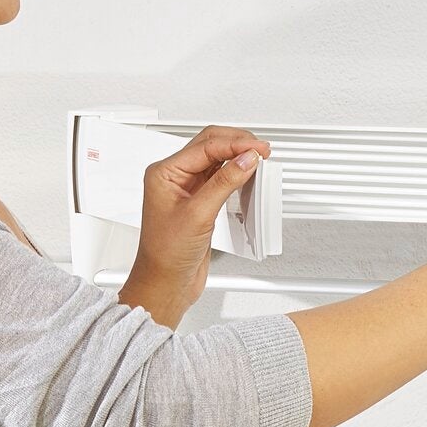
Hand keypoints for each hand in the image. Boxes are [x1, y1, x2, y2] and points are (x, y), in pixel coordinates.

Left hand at [128, 125, 271, 317]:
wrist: (165, 282)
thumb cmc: (166, 253)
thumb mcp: (199, 214)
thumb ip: (224, 183)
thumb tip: (246, 159)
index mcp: (164, 173)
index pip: (205, 146)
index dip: (235, 144)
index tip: (258, 148)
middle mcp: (175, 177)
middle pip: (211, 145)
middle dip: (238, 144)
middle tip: (262, 149)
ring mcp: (188, 188)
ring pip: (217, 160)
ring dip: (238, 157)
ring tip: (259, 160)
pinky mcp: (200, 201)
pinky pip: (221, 178)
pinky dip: (237, 174)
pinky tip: (248, 175)